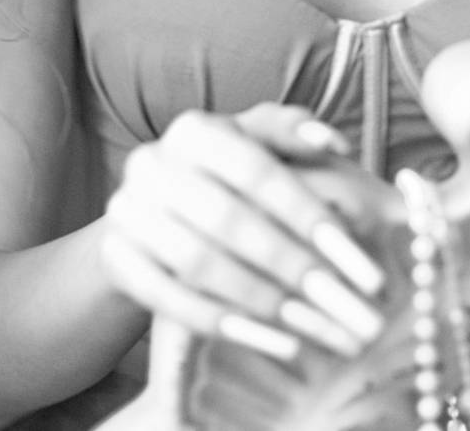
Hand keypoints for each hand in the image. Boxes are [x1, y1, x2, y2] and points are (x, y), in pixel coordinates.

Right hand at [100, 104, 385, 362]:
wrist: (151, 214)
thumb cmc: (223, 175)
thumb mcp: (255, 143)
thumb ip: (292, 133)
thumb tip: (333, 144)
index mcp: (194, 129)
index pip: (256, 171)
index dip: (307, 214)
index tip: (353, 257)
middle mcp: (152, 163)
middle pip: (229, 220)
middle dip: (292, 265)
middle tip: (341, 304)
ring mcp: (126, 212)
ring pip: (198, 262)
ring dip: (261, 299)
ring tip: (312, 326)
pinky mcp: (116, 259)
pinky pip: (169, 300)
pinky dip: (222, 322)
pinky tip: (271, 340)